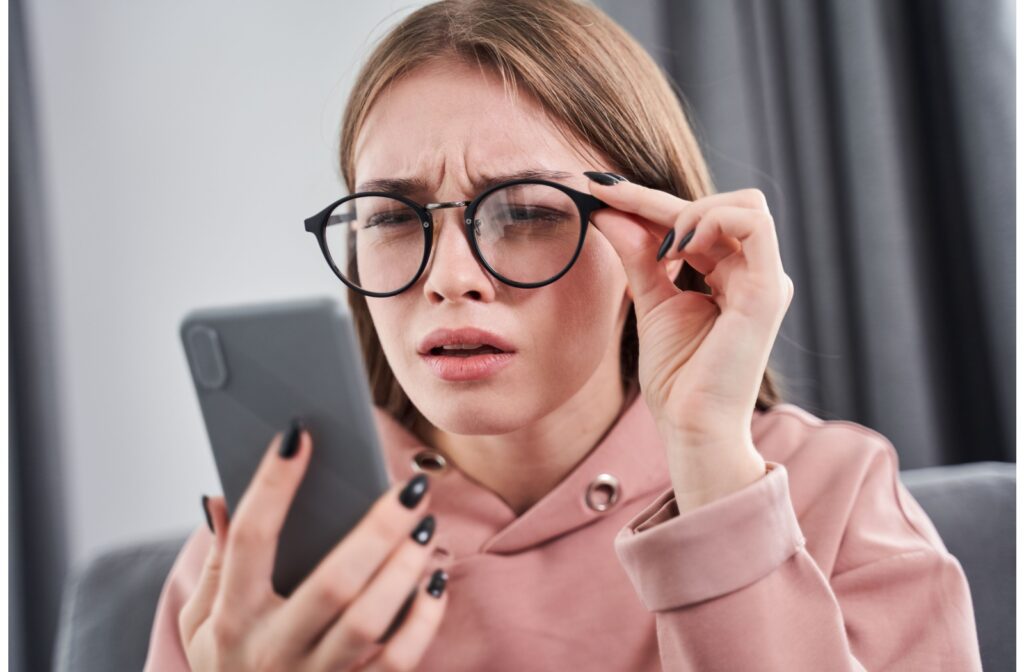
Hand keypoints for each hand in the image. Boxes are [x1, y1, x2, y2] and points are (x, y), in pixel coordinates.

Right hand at [180, 428, 448, 670]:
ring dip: (405, 569)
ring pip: (368, 622)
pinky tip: (435, 580)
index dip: (273, 483)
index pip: (250, 538)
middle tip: (410, 487)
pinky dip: (423, 620)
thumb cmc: (229, 669)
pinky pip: (397, 662)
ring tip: (426, 525)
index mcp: (230, 619)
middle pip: (331, 582)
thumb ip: (214, 563)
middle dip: (376, 529)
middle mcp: (271, 650)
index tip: (300, 433)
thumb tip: (218, 498)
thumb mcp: (201, 623)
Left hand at [587, 173, 792, 507]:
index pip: (695, 218)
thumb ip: (637, 256)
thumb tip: (607, 213)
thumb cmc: (678, 379)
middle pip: (715, 205)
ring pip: (741, 204)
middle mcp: (754, 272)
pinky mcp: (768, 292)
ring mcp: (766, 280)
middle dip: (655, 197)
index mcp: (731, 274)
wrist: (692, 428)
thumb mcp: (650, 302)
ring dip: (689, 209)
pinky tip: (675, 246)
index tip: (597, 189)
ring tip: (655, 244)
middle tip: (604, 196)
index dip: (645, 200)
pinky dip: (711, 221)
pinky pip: (754, 225)